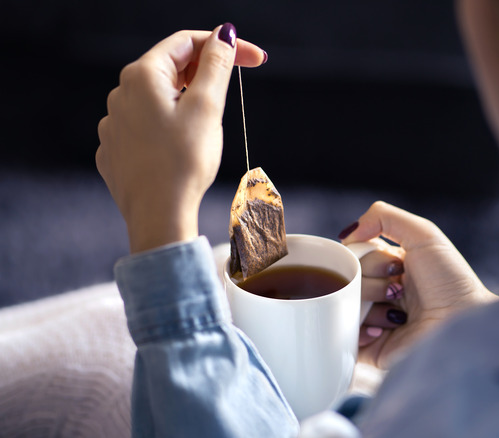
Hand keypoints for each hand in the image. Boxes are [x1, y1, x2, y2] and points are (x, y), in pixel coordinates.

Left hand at [96, 24, 265, 252]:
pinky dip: (169, 127)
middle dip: (205, 74)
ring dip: (187, 102)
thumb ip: (216, 65)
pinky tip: (183, 147)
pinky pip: (147, 126)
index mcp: (142, 75)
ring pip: (159, 99)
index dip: (224, 45)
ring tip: (208, 128)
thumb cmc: (183, 162)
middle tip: (234, 90)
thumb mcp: (207, 107)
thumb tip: (224, 35)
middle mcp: (121, 94)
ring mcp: (115, 123)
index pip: (187, 42)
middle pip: (171, 68)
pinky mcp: (117, 150)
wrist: (158, 215)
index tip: (254, 59)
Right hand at [341, 201, 498, 368]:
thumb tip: (347, 233)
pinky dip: (358, 331)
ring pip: (344, 305)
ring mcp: (375, 322)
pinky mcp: (370, 350)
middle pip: (349, 278)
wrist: (463, 326)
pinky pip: (343, 336)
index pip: (358, 254)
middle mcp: (383, 293)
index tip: (395, 264)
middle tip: (399, 289)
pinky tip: (382, 331)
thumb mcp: (424, 235)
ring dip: (369, 305)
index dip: (369, 256)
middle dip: (373, 280)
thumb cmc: (451, 282)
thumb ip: (383, 217)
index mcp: (393, 267)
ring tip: (397, 314)